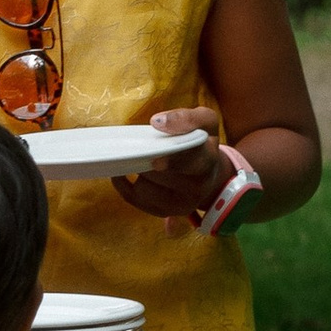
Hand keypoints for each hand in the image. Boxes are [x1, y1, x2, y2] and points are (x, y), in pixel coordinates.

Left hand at [113, 105, 225, 222]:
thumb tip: (157, 122)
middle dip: (147, 161)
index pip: (191, 163)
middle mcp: (197, 189)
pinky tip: (122, 171)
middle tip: (141, 150)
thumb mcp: (204, 121)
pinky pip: (133, 198)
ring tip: (143, 160)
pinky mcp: (162, 212)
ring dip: (138, 171)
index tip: (157, 161)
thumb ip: (187, 118)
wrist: (206, 172)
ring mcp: (180, 205)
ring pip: (144, 188)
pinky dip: (123, 183)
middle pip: (160, 176)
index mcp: (207, 162)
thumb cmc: (200, 142)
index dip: (173, 163)